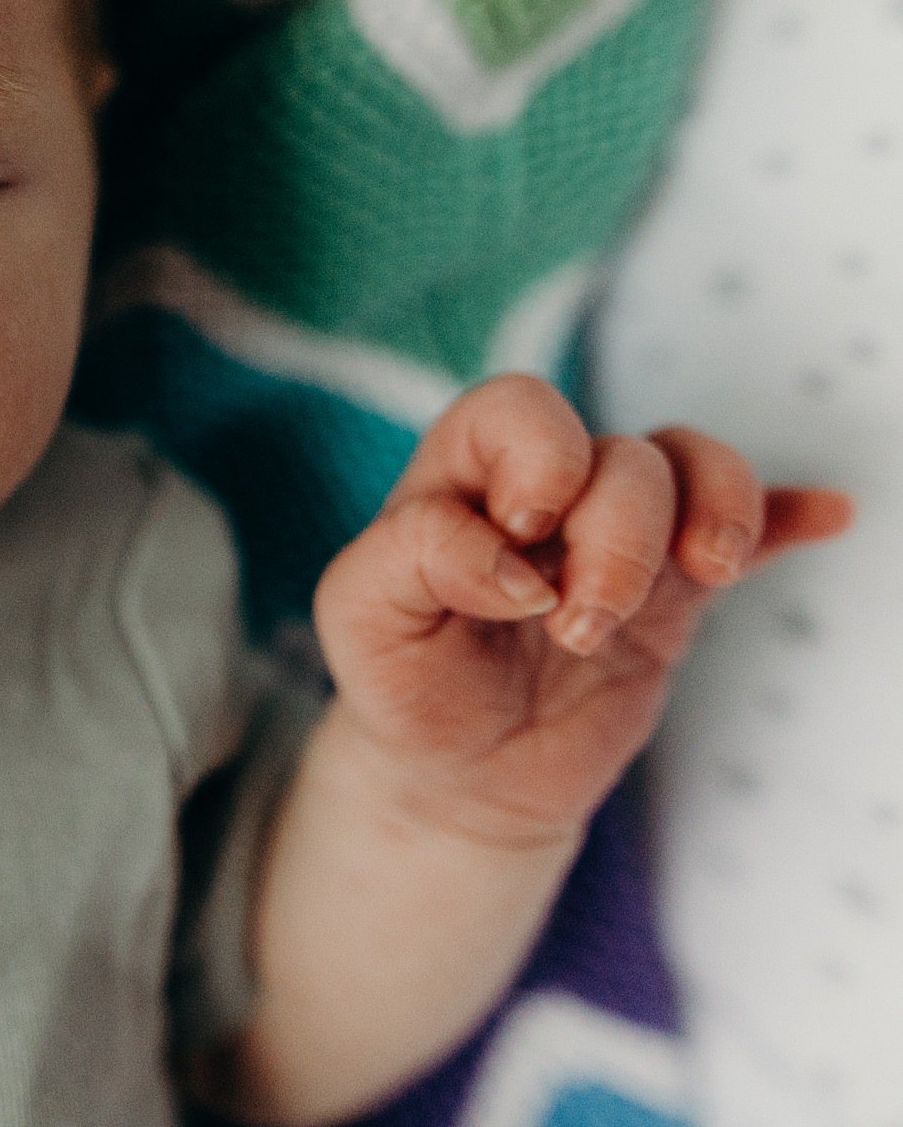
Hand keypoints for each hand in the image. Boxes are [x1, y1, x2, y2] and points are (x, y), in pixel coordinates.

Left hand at [312, 376, 850, 847]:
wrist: (459, 775)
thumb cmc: (401, 678)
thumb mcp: (360, 617)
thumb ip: (416, 556)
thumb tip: (517, 561)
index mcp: (463, 474)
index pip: (518, 408)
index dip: (538, 461)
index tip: (519, 549)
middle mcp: (547, 490)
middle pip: (618, 455)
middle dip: (614, 540)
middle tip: (572, 628)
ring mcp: (617, 539)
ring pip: (688, 474)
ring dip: (701, 528)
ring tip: (682, 590)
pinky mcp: (674, 596)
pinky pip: (745, 530)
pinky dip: (782, 515)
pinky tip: (824, 515)